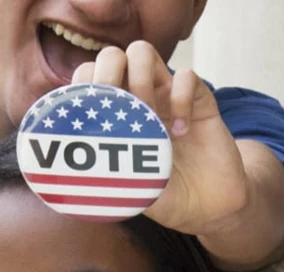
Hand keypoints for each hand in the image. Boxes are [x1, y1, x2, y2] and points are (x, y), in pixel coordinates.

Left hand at [72, 42, 248, 236]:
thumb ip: (107, 176)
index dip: (84, 85)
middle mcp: (139, 97)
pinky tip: (181, 130)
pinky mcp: (199, 100)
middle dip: (107, 72)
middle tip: (114, 106)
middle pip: (112, 55)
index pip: (88, 76)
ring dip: (139, 78)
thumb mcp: (130, 189)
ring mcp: (167, 95)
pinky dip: (181, 99)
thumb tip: (74, 174)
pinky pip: (188, 77)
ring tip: (147, 114)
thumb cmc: (165, 195)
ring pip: (143, 52)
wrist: (209, 206)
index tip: (91, 114)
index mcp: (117, 114)